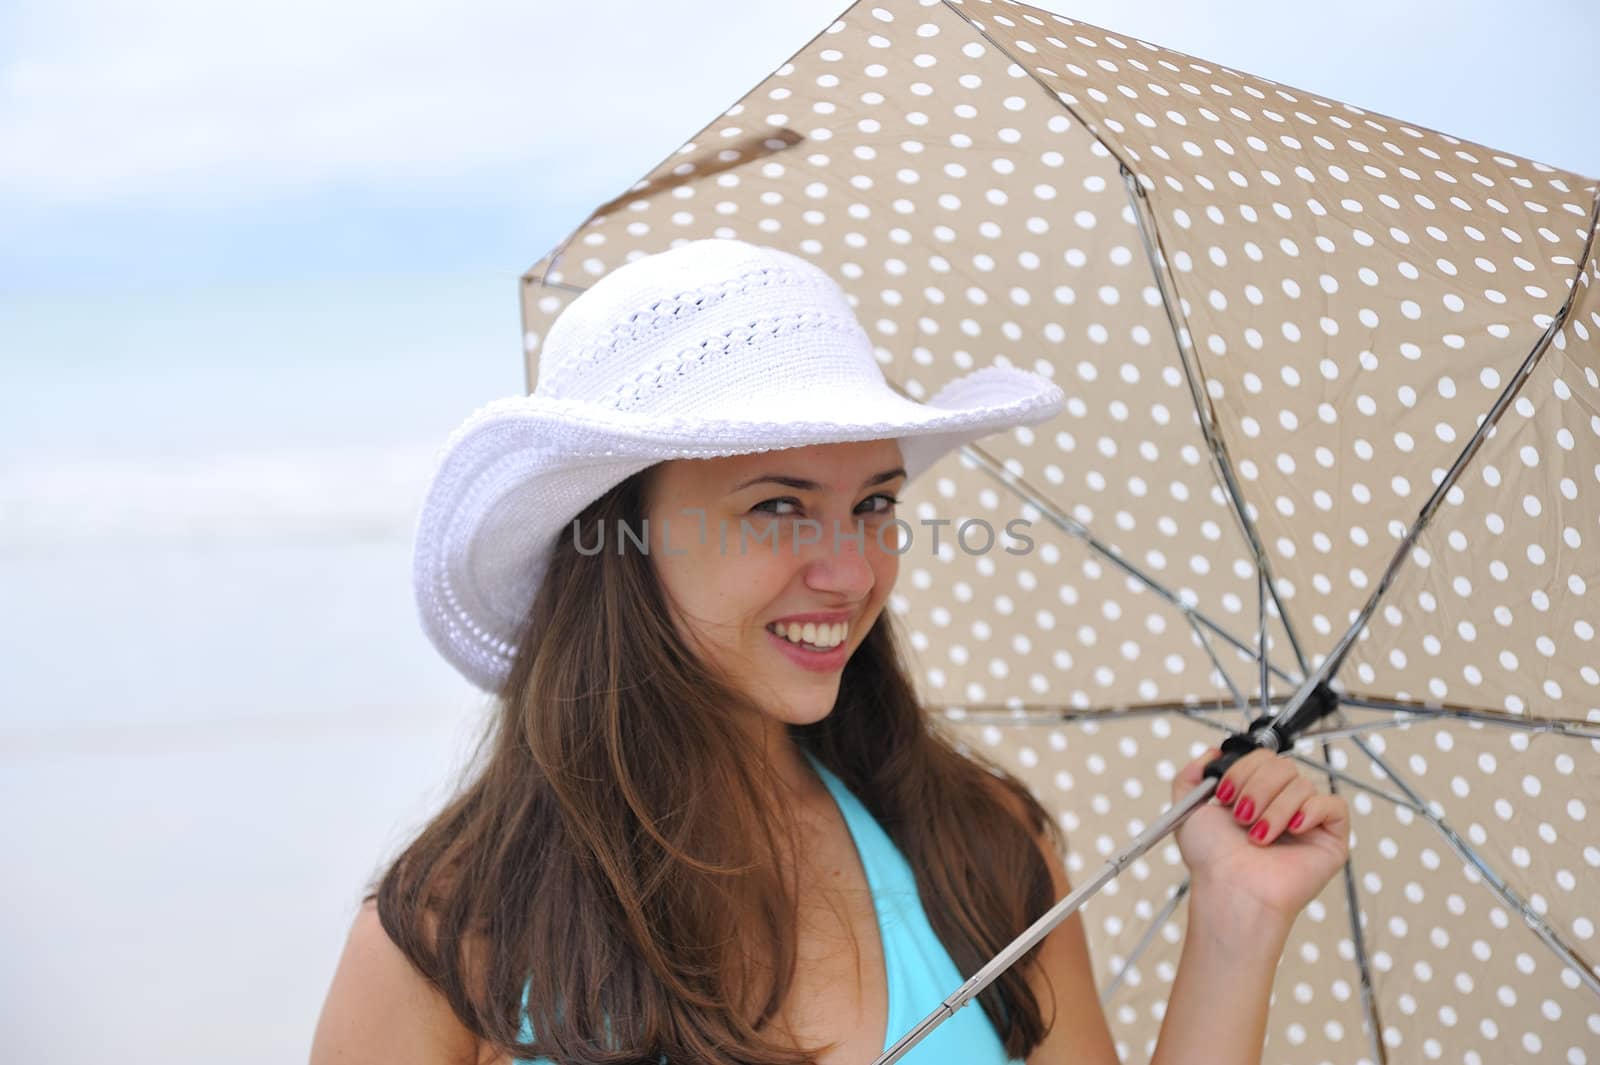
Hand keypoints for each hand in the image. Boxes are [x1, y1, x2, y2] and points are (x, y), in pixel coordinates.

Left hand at [1170, 747, 1350, 925]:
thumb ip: (1190, 776)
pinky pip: (1334, 805)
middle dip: (1257, 788)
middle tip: (1242, 816)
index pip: (1261, 757)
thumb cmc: (1213, 861)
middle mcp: (1281, 804)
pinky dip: (1311, 811)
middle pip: (1282, 765)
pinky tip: (1292, 829)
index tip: (1224, 794)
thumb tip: (1211, 753)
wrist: (1230, 890)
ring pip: (1302, 784)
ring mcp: (1307, 820)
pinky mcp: (1330, 838)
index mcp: (1254, 795)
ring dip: (1275, 809)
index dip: (1242, 769)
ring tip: (1260, 836)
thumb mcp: (1188, 809)